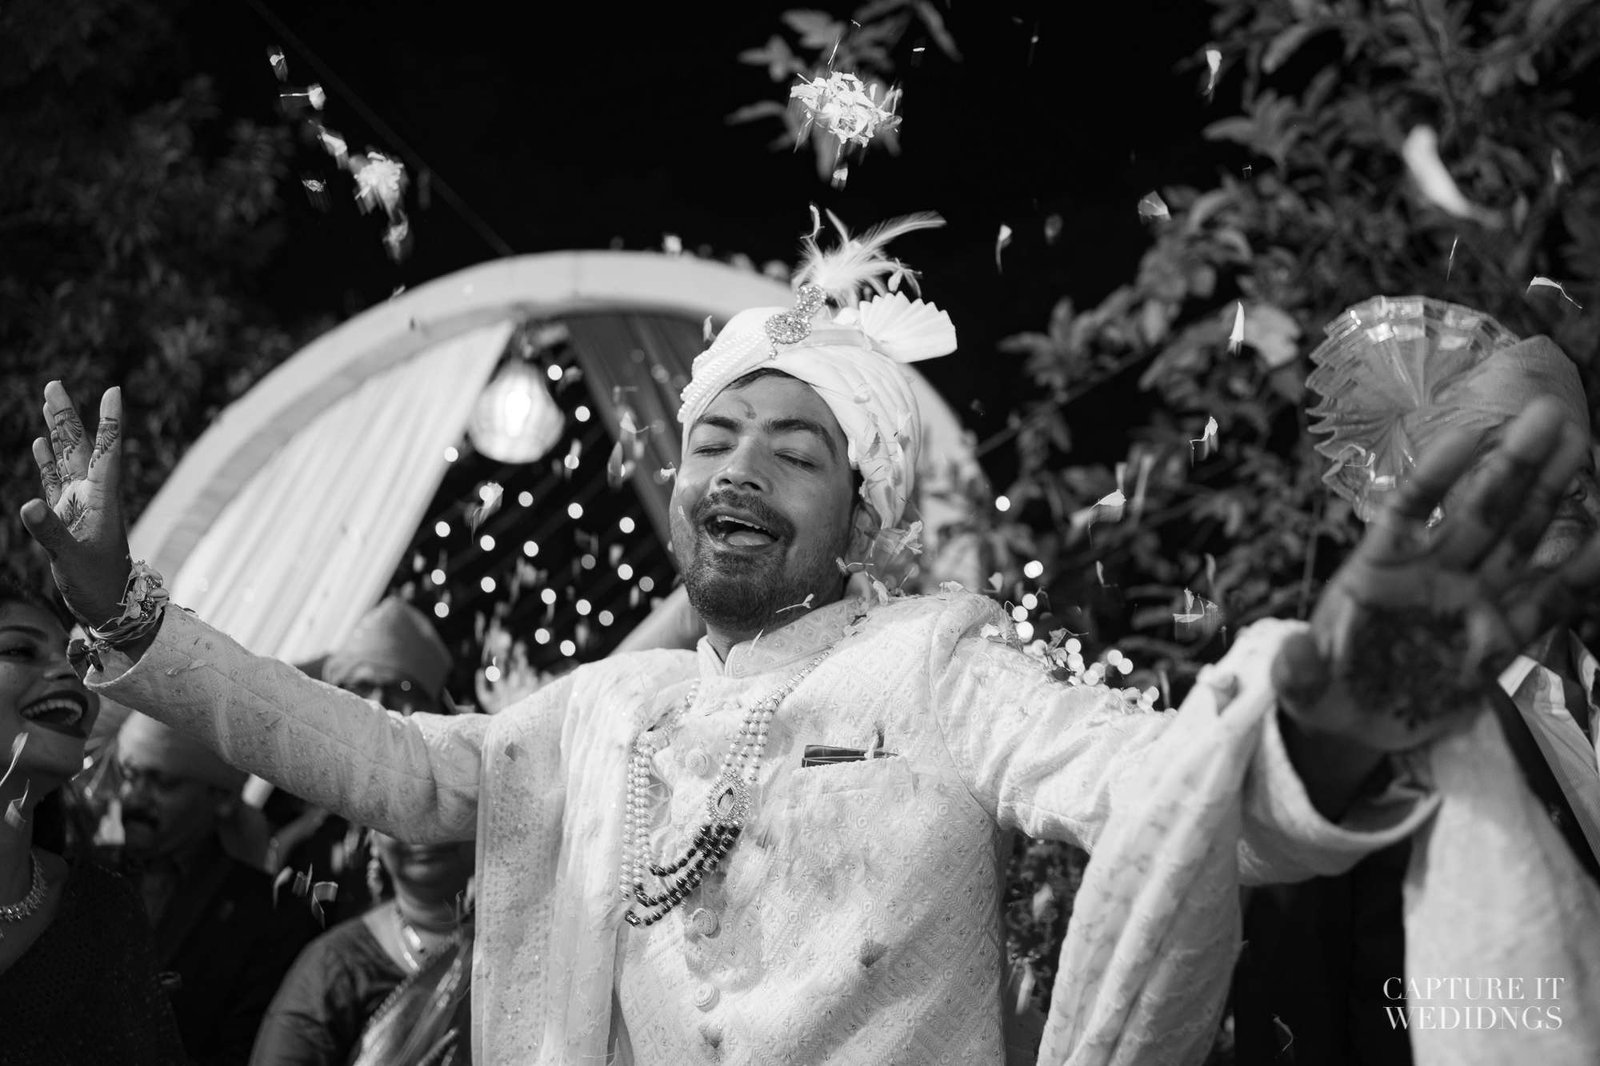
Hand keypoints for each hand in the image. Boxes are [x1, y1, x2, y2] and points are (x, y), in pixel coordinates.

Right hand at [18, 382, 134, 628]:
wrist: (109, 608)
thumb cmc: (98, 585)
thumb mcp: (72, 557)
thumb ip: (50, 532)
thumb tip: (28, 504)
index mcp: (103, 498)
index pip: (108, 451)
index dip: (109, 422)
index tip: (113, 391)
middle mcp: (93, 495)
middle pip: (81, 447)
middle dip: (69, 416)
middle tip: (55, 384)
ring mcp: (80, 505)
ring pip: (67, 459)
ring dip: (58, 431)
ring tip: (48, 401)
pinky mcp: (67, 518)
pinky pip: (55, 481)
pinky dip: (48, 461)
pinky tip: (41, 443)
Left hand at [1274, 396, 1599, 751]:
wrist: (1354, 724)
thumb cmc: (1324, 688)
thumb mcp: (1302, 686)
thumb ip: (1298, 670)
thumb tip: (1289, 655)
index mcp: (1377, 571)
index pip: (1407, 511)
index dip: (1434, 476)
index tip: (1466, 434)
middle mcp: (1430, 575)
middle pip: (1479, 512)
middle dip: (1513, 465)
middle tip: (1549, 413)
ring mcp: (1470, 603)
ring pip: (1517, 540)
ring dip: (1548, 495)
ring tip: (1580, 444)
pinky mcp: (1500, 641)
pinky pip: (1547, 602)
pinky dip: (1579, 572)